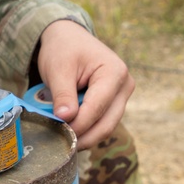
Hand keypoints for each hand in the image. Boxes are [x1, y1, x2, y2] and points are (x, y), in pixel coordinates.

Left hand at [36, 19, 133, 149]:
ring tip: (62, 140)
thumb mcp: (59, 69)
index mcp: (114, 72)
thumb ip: (63, 94)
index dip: (78, 124)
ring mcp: (121, 96)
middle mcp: (124, 86)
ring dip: (85, 136)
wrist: (68, 38)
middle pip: (107, 123)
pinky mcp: (114, 104)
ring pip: (106, 127)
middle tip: (60, 144)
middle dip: (83, 136)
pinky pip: (102, 123)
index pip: (97, 107)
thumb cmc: (64, 49)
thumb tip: (65, 119)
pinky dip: (86, 130)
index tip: (59, 133)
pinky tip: (69, 132)